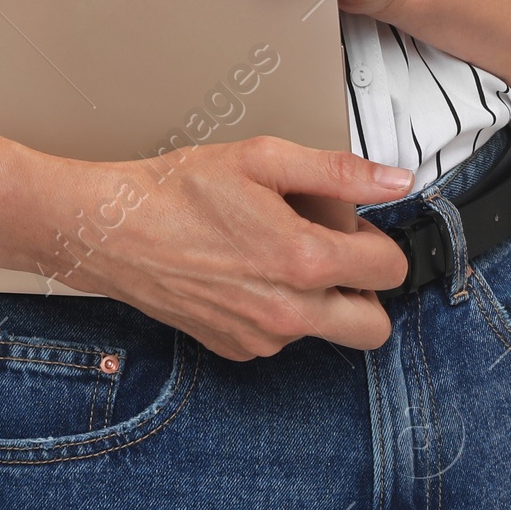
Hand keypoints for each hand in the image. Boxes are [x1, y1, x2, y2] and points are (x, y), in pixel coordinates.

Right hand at [56, 135, 413, 360]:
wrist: (115, 231)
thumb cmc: (181, 189)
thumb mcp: (263, 159)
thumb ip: (338, 172)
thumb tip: (395, 180)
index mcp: (303, 260)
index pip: (391, 268)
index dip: (378, 238)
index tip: (352, 224)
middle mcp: (289, 312)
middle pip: (375, 326)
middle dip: (366, 288)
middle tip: (332, 251)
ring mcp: (262, 338)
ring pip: (326, 330)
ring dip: (319, 297)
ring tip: (274, 249)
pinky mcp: (237, 350)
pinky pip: (282, 339)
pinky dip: (278, 310)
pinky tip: (246, 271)